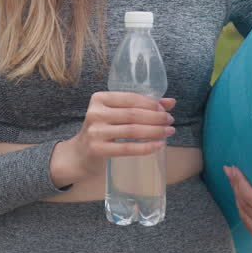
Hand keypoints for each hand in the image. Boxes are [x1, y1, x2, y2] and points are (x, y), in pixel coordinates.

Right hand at [53, 92, 174, 186]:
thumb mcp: (116, 114)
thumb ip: (140, 106)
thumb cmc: (102, 130)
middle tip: (170, 121)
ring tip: (168, 132)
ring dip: (155, 131)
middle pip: (133, 114)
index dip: (151, 103)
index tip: (166, 109)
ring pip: (133, 130)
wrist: (80, 154)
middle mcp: (95, 113)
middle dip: (156, 117)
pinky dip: (147, 147)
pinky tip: (159, 145)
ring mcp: (95, 132)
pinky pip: (128, 148)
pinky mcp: (98, 149)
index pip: (130, 98)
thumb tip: (171, 102)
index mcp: (99, 99)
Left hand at [223, 166, 251, 252]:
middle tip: (231, 173)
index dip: (239, 182)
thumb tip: (249, 167)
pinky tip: (245, 199)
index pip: (251, 198)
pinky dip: (246, 213)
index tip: (231, 169)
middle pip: (246, 208)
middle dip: (236, 188)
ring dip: (239, 200)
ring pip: (245, 218)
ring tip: (237, 183)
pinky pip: (250, 228)